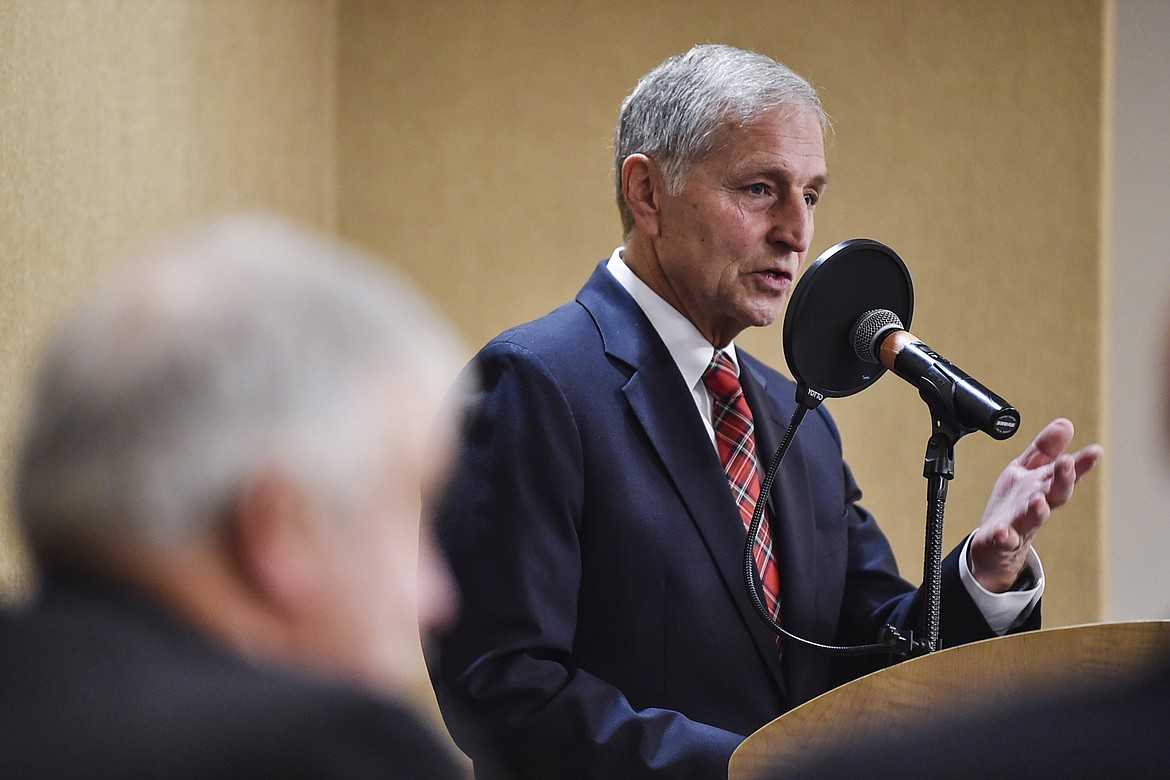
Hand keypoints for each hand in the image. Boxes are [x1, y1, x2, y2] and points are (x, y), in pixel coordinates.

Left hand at [969, 418, 1102, 591]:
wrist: (994, 544)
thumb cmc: (1015, 504)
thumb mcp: (1028, 470)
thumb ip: (1045, 448)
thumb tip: (1066, 423)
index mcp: (1044, 486)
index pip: (1066, 473)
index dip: (1081, 462)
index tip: (1095, 451)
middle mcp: (1037, 505)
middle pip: (1056, 494)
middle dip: (1063, 479)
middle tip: (1067, 463)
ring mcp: (1021, 524)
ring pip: (1033, 517)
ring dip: (1037, 509)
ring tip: (1038, 500)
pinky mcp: (1001, 540)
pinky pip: (1003, 539)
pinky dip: (1004, 537)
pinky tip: (1002, 533)